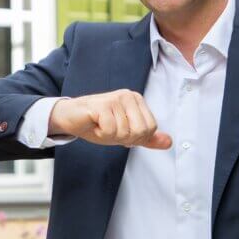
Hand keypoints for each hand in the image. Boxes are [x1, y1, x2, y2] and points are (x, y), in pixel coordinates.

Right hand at [49, 89, 171, 148]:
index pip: (150, 129)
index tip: (118, 130)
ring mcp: (115, 99)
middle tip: (108, 129)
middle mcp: (128, 96)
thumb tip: (168, 142)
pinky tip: (93, 124)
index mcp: (137, 100)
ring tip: (99, 126)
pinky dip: (99, 134)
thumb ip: (146, 137)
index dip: (134, 137)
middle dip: (122, 137)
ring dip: (108, 136)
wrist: (69, 117)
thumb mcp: (124, 133)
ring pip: (124, 132)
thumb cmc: (96, 123)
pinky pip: (110, 130)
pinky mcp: (102, 105)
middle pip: (140, 131)